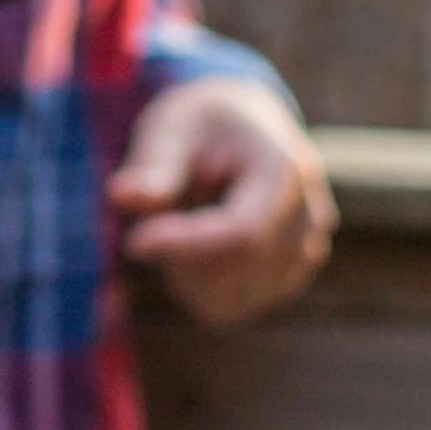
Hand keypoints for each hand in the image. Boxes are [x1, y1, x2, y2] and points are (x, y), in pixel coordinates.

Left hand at [108, 78, 334, 327]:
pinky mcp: (293, 272)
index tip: (134, 240)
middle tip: (150, 223)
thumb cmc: (200, 124)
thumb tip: (121, 195)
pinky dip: (204, 287)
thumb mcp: (170, 128)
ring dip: (191, 276)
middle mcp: (309, 214)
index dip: (186, 245)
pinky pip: (237, 306)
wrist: (242, 122)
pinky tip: (196, 249)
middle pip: (239, 271)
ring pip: (235, 299)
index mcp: (285, 169)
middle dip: (181, 258)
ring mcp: (307, 247)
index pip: (244, 231)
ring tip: (180, 226)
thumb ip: (152, 166)